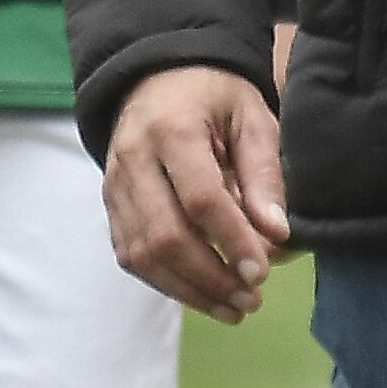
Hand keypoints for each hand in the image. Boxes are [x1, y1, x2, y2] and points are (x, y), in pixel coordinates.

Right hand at [105, 67, 291, 323]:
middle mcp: (133, 159)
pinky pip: (132, 256)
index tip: (262, 272)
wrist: (156, 79)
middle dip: (211, 277)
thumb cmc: (214, 97)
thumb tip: (276, 235)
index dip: (231, 240)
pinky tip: (202, 294)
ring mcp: (114, 185)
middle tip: (252, 300)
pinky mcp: (110, 206)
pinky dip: (167, 283)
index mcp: (172, 129)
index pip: (200, 198)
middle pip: (166, 235)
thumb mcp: (251, 117)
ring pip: (144, 255)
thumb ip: (264, 173)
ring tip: (234, 308)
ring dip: (190, 291)